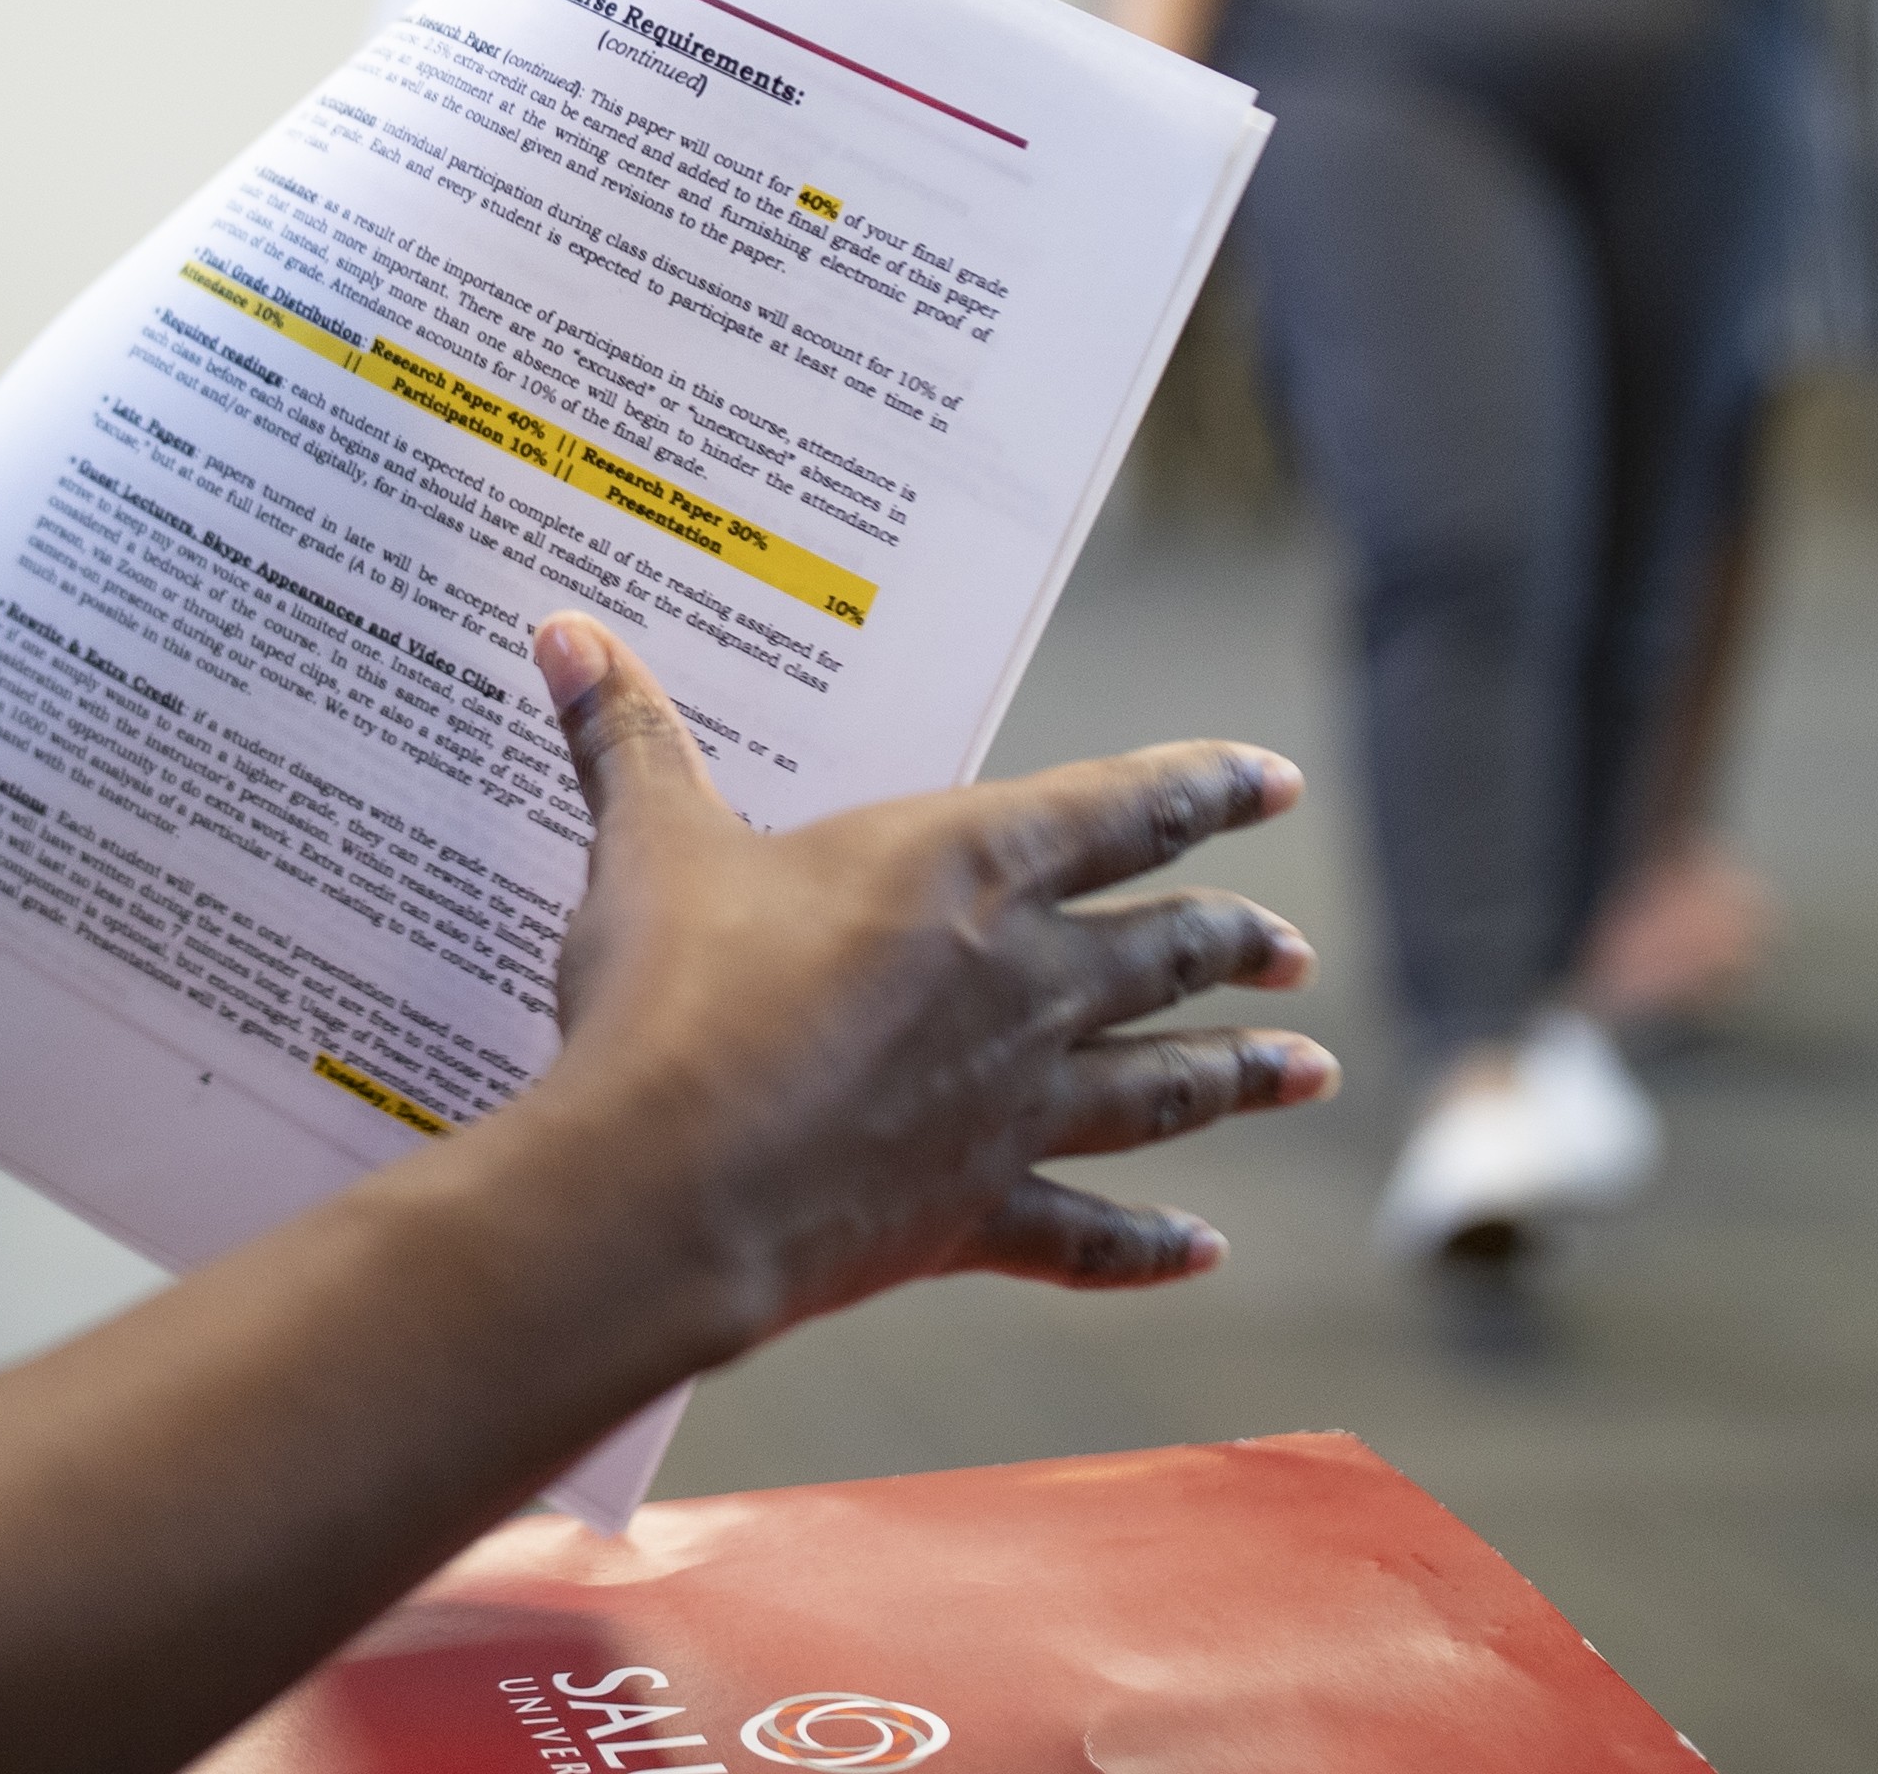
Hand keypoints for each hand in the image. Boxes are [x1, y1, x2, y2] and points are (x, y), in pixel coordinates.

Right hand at [510, 615, 1331, 1352]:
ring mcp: (1011, 1109)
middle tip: (1291, 946)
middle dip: (1233, 942)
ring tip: (1308, 1066)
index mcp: (964, 869)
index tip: (1275, 780)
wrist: (670, 1184)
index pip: (1122, 810)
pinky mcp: (972, 1215)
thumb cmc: (668, 994)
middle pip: (1163, 952)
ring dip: (1239, 1073)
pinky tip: (1203, 1248)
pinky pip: (1085, 1234)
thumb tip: (570, 630)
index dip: (1206, 788)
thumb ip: (628, 738)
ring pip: (1161, 1086)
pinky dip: (1147, 1245)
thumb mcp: (649, 845)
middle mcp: (1021, 985)